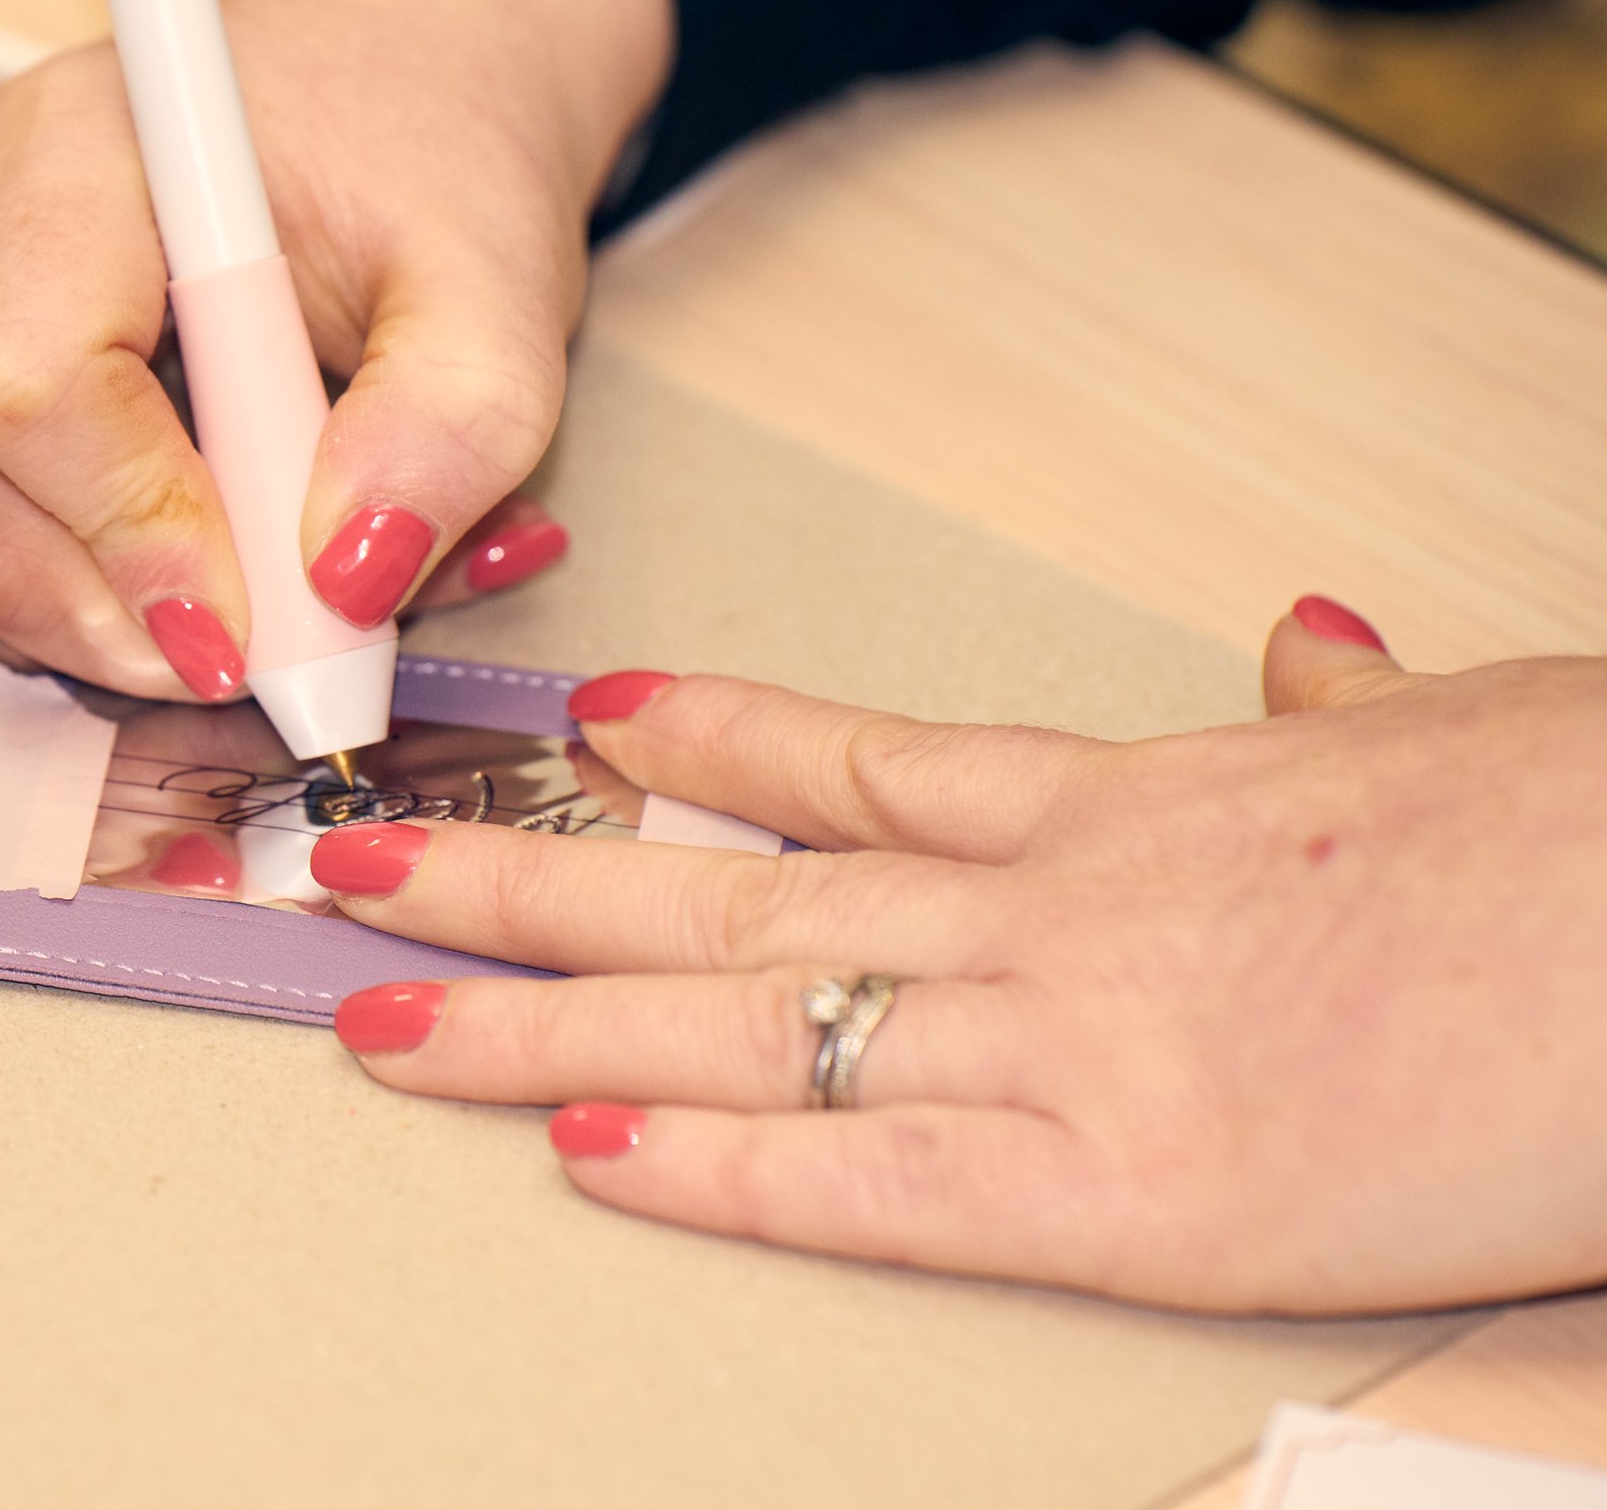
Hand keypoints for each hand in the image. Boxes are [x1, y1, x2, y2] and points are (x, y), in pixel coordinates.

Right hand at [0, 0, 669, 699]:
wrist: (388, 88)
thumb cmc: (427, 157)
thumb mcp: (500, 284)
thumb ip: (454, 425)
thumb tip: (350, 582)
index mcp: (72, 150)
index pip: (29, 378)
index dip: (130, 529)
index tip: (248, 634)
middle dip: (127, 619)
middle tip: (279, 668)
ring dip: (125, 626)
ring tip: (276, 609)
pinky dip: (111, 602)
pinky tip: (221, 569)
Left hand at [304, 598, 1606, 1313]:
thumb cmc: (1596, 834)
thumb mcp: (1452, 733)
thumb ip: (1334, 706)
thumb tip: (1299, 645)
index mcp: (1125, 798)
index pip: (852, 760)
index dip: (697, 749)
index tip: (579, 734)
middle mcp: (1050, 908)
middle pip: (723, 888)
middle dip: (516, 884)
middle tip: (353, 866)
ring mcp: (1072, 1043)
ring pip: (744, 1017)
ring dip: (538, 1023)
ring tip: (378, 1017)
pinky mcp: (1135, 1191)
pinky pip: (875, 1174)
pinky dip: (722, 1166)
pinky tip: (585, 1153)